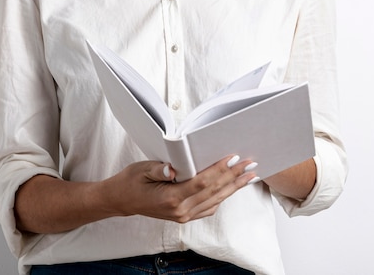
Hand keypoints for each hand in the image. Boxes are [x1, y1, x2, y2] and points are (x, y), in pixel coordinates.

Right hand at [105, 155, 258, 222]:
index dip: (219, 170)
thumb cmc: (131, 181)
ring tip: (249, 175)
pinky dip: (222, 196)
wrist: (122, 200)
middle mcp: (180, 210)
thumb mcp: (142, 169)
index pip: (202, 182)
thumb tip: (174, 167)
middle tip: (250, 164)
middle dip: (234, 177)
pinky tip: (232, 188)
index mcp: (171, 198)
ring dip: (233, 187)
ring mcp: (183, 215)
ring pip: (215, 200)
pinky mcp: (184, 216)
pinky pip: (209, 207)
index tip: (233, 157)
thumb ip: (159, 169)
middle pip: (213, 192)